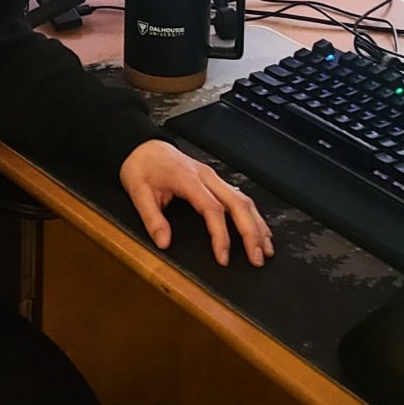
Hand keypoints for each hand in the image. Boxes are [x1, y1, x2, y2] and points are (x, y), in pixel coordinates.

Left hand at [119, 139, 273, 267]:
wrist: (142, 146)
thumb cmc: (141, 167)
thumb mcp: (137, 192)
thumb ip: (152, 218)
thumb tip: (164, 242)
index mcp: (189, 179)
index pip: (213, 210)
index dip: (221, 235)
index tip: (223, 257)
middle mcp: (207, 177)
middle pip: (238, 204)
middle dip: (251, 233)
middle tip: (257, 258)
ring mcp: (213, 177)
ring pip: (244, 199)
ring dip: (257, 224)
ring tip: (266, 249)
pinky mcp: (214, 179)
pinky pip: (239, 196)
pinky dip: (252, 215)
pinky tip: (258, 229)